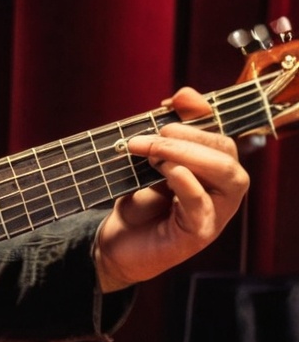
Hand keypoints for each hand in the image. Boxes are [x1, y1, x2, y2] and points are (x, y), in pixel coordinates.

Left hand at [94, 87, 249, 291]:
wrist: (114, 244)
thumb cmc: (138, 205)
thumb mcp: (150, 164)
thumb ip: (168, 135)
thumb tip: (181, 96)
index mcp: (214, 172)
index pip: (220, 134)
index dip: (199, 114)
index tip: (168, 103)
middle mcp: (222, 192)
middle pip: (226, 152)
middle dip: (188, 136)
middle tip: (149, 138)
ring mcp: (215, 214)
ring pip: (225, 176)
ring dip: (187, 155)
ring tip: (153, 154)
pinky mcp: (198, 235)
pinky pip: (202, 205)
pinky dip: (188, 184)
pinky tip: (169, 171)